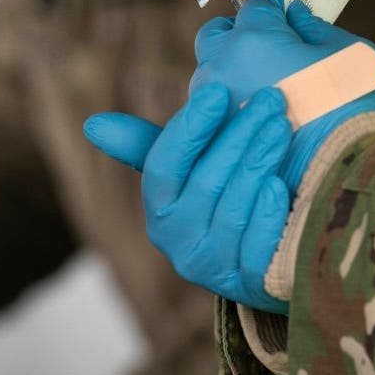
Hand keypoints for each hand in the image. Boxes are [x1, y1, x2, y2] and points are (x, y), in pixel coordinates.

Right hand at [84, 84, 291, 313]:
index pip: (165, 165)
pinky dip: (266, 214)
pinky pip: (256, 248)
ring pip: (232, 210)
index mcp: (160, 209)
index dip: (191, 127)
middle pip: (206, 182)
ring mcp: (215, 267)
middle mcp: (180, 243)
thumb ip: (151, 147)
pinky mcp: (251, 285)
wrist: (272, 263)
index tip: (219, 89)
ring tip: (281, 127)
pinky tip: (278, 185)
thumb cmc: (226, 202)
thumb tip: (93, 125)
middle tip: (270, 99)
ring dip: (258, 163)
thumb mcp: (191, 174)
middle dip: (239, 135)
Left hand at [192, 0, 374, 189]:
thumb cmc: (354, 103)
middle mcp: (224, 66)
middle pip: (217, 34)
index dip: (278, 11)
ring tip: (264, 89)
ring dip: (231, 74)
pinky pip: (214, 115)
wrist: (347, 169)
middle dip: (239, 33)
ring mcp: (215, 107)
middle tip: (267, 47)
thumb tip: (297, 16)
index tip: (293, 22)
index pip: (257, 6)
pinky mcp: (217, 142)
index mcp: (255, 38)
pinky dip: (231, 110)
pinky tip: (257, 119)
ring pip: (210, 77)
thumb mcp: (349, 51)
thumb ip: (316, 27)